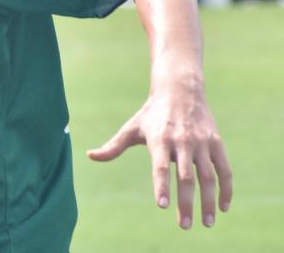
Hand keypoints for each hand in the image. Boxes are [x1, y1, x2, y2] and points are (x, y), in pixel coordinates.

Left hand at [87, 76, 231, 229]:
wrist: (180, 91)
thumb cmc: (151, 114)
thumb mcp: (132, 128)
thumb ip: (113, 146)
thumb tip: (90, 156)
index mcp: (159, 139)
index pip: (160, 166)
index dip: (161, 185)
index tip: (162, 205)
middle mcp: (182, 141)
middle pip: (186, 177)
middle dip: (186, 203)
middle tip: (184, 226)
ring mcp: (201, 143)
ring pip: (208, 177)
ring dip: (208, 202)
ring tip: (206, 223)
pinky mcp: (217, 144)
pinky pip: (225, 170)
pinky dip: (226, 190)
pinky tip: (223, 208)